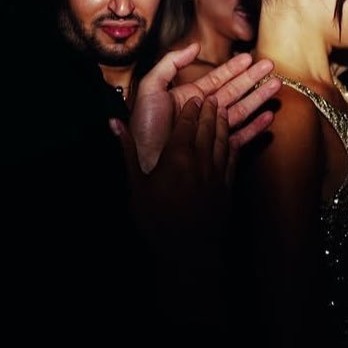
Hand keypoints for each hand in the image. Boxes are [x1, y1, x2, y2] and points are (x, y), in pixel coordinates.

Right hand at [111, 95, 233, 244]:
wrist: (187, 249)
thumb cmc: (156, 219)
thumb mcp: (136, 185)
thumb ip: (127, 151)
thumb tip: (114, 123)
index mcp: (176, 156)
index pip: (186, 125)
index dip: (191, 110)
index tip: (194, 98)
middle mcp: (200, 159)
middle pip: (207, 128)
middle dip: (209, 111)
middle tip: (212, 97)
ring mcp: (216, 172)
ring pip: (223, 139)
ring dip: (223, 123)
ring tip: (223, 110)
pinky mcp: (226, 186)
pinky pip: (233, 158)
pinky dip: (234, 144)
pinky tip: (234, 138)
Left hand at [129, 43, 280, 174]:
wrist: (144, 163)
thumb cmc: (143, 129)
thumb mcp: (150, 89)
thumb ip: (170, 63)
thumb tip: (195, 46)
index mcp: (189, 97)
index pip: (217, 79)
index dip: (234, 68)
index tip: (250, 58)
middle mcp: (202, 113)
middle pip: (234, 92)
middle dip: (253, 79)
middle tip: (270, 66)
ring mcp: (210, 131)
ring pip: (241, 111)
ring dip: (258, 98)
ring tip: (276, 86)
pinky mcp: (216, 151)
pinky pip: (239, 137)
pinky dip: (255, 128)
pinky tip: (268, 117)